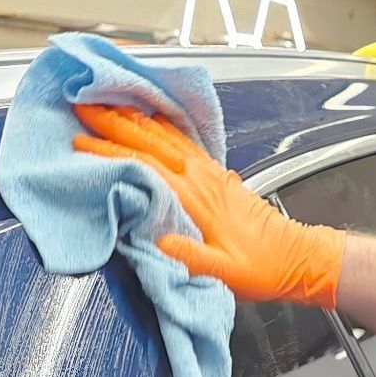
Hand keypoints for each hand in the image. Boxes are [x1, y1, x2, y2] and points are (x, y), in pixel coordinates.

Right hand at [73, 104, 344, 306]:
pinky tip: (150, 116)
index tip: (79, 142)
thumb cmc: (260, 268)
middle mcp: (201, 176)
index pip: (143, 165)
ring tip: (105, 103)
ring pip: (165, 134)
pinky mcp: (217, 173)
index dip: (108, 152)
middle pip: (149, 139)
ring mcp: (210, 171)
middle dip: (113, 121)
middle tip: (82, 106)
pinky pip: (183, 139)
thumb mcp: (223, 274)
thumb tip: (157, 242)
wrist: (296, 258)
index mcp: (196, 197)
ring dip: (132, 117)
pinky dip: (161, 124)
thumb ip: (191, 257)